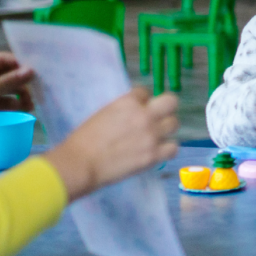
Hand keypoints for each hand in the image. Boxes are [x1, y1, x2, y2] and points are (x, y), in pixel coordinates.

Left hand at [0, 52, 34, 133]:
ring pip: (9, 89)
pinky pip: (5, 101)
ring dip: (21, 95)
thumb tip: (32, 71)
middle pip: (9, 75)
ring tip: (31, 105)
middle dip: (22, 83)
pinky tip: (24, 109)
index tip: (37, 72)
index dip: (20, 65)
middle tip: (38, 91)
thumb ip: (9, 81)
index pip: (4, 60)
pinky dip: (15, 104)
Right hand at [44, 88, 178, 201]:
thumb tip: (135, 111)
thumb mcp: (104, 113)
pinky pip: (173, 148)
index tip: (136, 110)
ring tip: (155, 136)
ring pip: (174, 124)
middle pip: (171, 102)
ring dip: (165, 129)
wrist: (80, 163)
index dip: (142, 101)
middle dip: (165, 108)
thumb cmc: (85, 139)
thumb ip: (124, 110)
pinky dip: (167, 149)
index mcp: (128, 101)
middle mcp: (144, 115)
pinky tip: (157, 151)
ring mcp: (151, 135)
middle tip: (157, 118)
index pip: (145, 92)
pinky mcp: (153, 155)